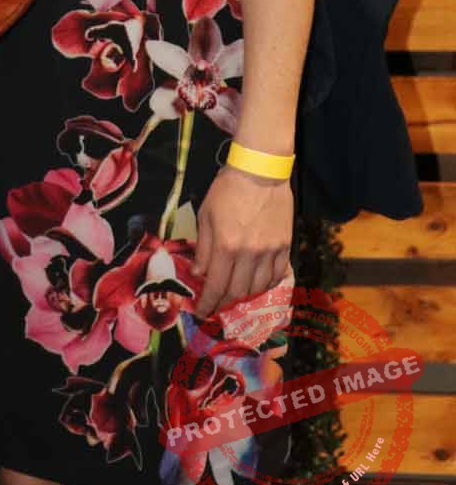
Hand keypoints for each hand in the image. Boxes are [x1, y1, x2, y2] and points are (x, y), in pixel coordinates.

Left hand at [192, 165, 292, 318]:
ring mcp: (270, 252)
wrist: (260, 171)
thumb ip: (203, 247)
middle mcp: (249, 254)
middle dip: (224, 302)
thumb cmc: (227, 190)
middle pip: (237, 292)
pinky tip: (257, 281)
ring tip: (235, 290)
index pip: (216, 286)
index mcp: (226, 246)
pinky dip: (266, 284)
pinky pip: (277, 276)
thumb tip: (199, 273)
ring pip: (258, 287)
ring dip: (244, 293)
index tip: (202, 312)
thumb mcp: (205, 215)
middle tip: (216, 303)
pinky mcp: (285, 247)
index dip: (208, 303)